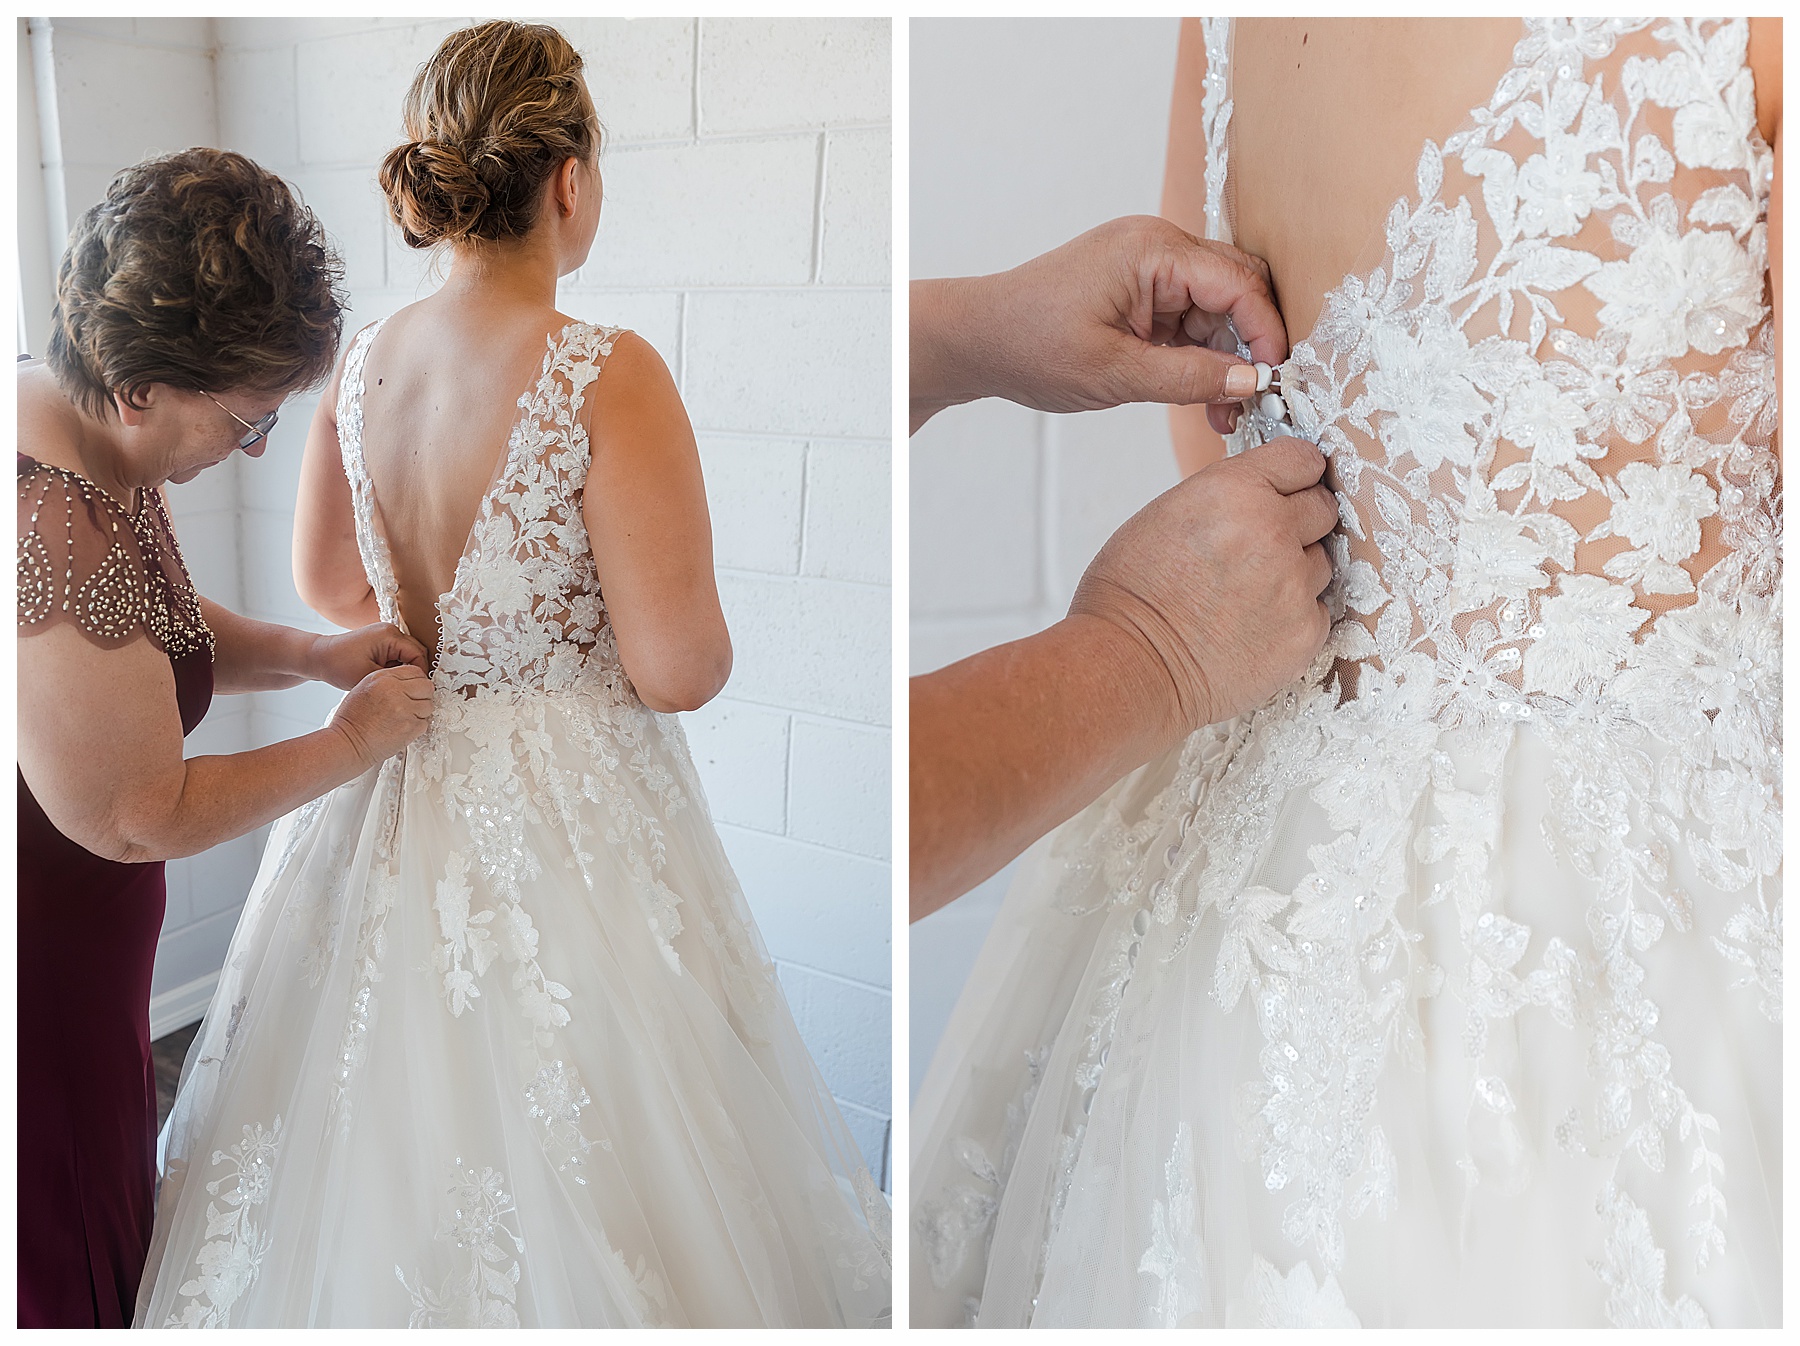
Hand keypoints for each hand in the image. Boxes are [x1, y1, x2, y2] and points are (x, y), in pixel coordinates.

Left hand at [309, 623, 428, 689]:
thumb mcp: (370, 677)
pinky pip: (398, 653)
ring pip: (408, 653)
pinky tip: (388, 677)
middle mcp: (390, 630)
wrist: (318, 657)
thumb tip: (415, 684)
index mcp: (389, 636)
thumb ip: (397, 679)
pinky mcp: (381, 639)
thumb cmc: (338, 666)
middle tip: (409, 690)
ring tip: (396, 684)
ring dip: (405, 669)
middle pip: (416, 652)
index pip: (418, 655)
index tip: (416, 691)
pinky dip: (396, 665)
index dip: (420, 674)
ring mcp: (385, 633)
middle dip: (414, 671)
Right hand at [326, 664, 434, 769]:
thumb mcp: (365, 686)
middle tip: (411, 702)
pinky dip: (417, 726)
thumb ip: (389, 680)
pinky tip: (402, 726)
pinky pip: (424, 723)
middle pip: (427, 687)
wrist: (348, 742)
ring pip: (428, 705)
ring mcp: (405, 710)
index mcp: (384, 679)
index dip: (416, 680)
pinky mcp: (410, 727)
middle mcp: (396, 692)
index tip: (413, 688)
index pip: (416, 671)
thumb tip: (410, 681)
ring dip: (420, 711)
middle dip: (422, 694)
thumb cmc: (352, 718)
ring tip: (404, 716)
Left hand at [911, 215, 1286, 429]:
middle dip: (1250, 347)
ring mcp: (1148, 268)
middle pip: (1236, 289)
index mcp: (1152, 251)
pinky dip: (1198, 358)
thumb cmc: (1030, 346)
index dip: (1266, 333)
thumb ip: (1187, 378)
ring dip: (1224, 360)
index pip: (1238, 283)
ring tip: (1222, 414)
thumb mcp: (1113, 374)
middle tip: (1253, 401)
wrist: (977, 340)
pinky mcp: (1139, 291)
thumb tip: (1250, 383)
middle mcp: (1157, 248)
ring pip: (1215, 310)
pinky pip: (1188, 319)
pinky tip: (1201, 397)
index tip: (1275, 382)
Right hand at [1069, 435, 1337, 734]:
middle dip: (1299, 522)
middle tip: (1262, 545)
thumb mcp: (1169, 513)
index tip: (1288, 488)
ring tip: (1248, 593)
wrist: (1128, 665)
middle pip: (1323, 508)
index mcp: (1235, 491)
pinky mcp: (1304, 633)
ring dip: (1296, 572)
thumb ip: (1228, 497)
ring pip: (1321, 563)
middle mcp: (1272, 532)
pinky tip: (1253, 625)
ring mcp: (1294, 585)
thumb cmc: (1130, 594)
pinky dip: (1292, 617)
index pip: (1303, 460)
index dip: (1294, 476)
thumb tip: (1265, 496)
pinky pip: (1317, 611)